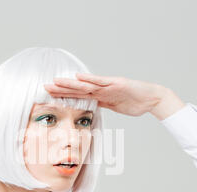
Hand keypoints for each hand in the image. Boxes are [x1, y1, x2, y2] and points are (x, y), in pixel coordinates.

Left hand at [43, 73, 185, 119]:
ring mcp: (108, 86)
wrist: (151, 99)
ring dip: (70, 83)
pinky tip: (78, 77)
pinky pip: (101, 82)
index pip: (78, 95)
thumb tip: (90, 109)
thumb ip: (102, 105)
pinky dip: (90, 79)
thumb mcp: (114, 106)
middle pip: (78, 89)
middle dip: (61, 88)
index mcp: (100, 95)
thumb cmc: (134, 103)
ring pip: (86, 85)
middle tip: (45, 87)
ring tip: (56, 81)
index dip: (64, 95)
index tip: (50, 95)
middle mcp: (101, 89)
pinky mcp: (117, 84)